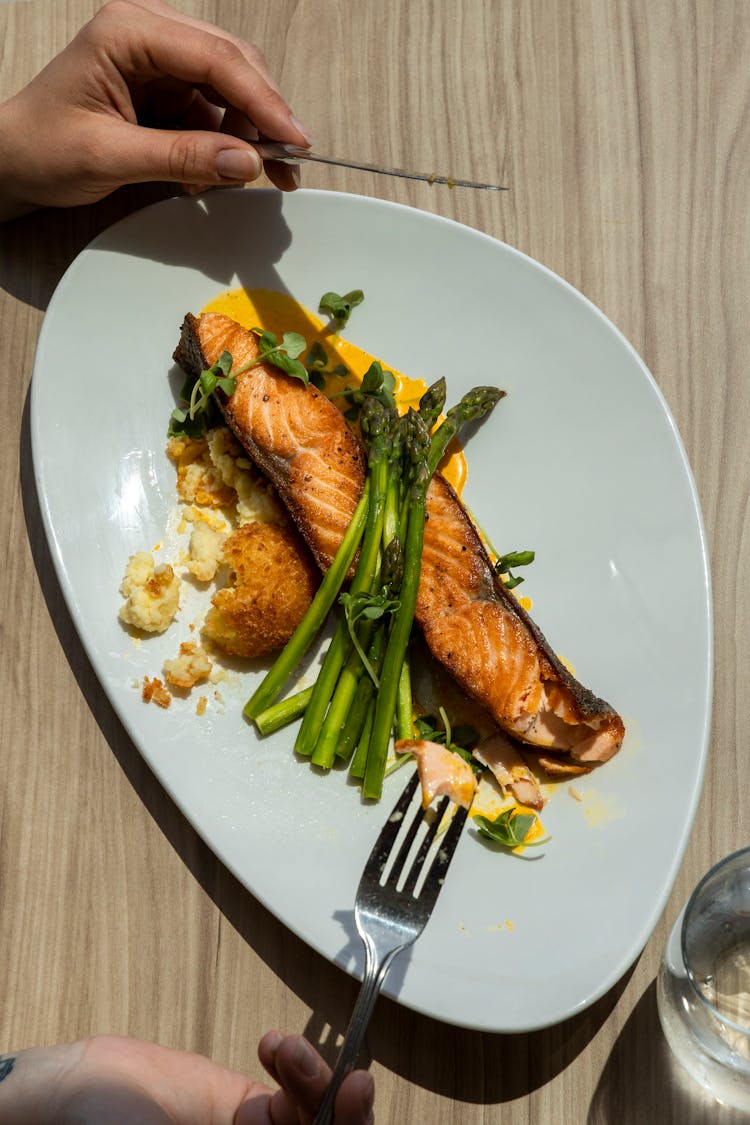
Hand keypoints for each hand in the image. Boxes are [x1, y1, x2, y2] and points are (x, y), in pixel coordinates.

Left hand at [0, 0, 310, 219]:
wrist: (14, 162)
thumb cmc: (43, 147)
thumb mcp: (110, 156)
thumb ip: (181, 157)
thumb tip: (246, 163)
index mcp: (129, 31)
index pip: (216, 58)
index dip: (263, 101)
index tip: (293, 141)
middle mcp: (149, 35)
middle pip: (234, 65)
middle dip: (265, 117)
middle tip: (289, 165)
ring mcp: (160, 62)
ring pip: (231, 92)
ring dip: (249, 137)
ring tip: (255, 179)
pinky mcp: (166, 91)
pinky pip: (214, 114)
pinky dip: (226, 147)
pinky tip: (220, 175)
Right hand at [0, 1032, 373, 1123]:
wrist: (78, 1096)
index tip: (353, 1103)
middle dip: (344, 1115)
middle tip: (354, 1084)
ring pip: (315, 1113)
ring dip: (312, 1079)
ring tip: (284, 1050)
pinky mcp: (251, 1107)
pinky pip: (291, 1089)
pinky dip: (293, 1064)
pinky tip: (274, 1047)